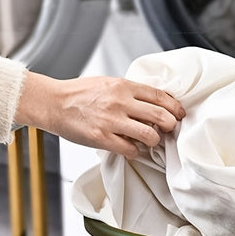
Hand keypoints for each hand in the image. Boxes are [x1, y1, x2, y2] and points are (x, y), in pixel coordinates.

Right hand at [14, 71, 185, 158]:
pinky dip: (135, 152)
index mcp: (123, 86)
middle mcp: (120, 102)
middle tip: (169, 130)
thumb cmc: (80, 94)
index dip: (175, 107)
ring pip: (150, 136)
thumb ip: (130, 91)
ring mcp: (112, 121)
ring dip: (154, 141)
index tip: (180, 113)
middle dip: (171, 126)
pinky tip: (131, 148)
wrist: (53, 103)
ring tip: (148, 141)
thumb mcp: (108, 83)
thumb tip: (154, 102)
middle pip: (161, 116)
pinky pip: (131, 150)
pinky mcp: (103, 138)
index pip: (159, 95)